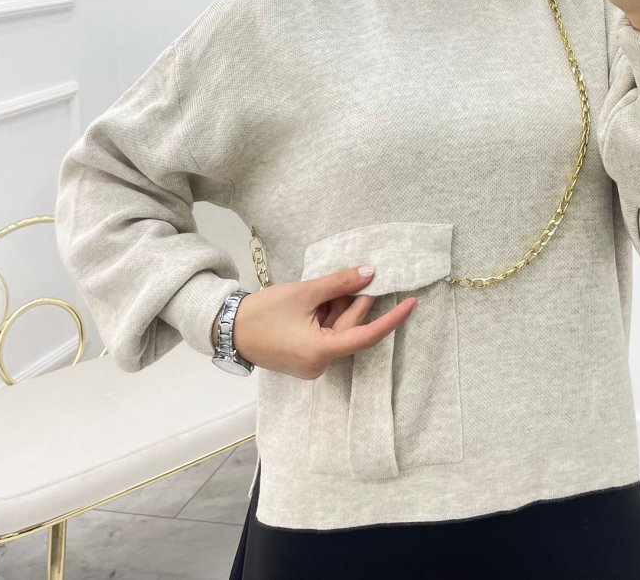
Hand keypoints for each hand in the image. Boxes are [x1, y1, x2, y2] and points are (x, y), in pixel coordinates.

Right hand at [221, 267, 416, 380]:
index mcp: (320, 353)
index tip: (412, 304)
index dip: (392, 320)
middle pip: (349, 330)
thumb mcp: (304, 292)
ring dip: (339, 307)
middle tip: (357, 275)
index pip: (365, 337)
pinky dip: (328, 316)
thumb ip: (339, 283)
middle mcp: (319, 365)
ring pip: (338, 331)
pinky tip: (321, 299)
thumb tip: (370, 273)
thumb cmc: (263, 312)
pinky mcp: (304, 359)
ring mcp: (311, 365)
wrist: (228, 329)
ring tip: (329, 286)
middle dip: (354, 302)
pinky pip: (326, 335)